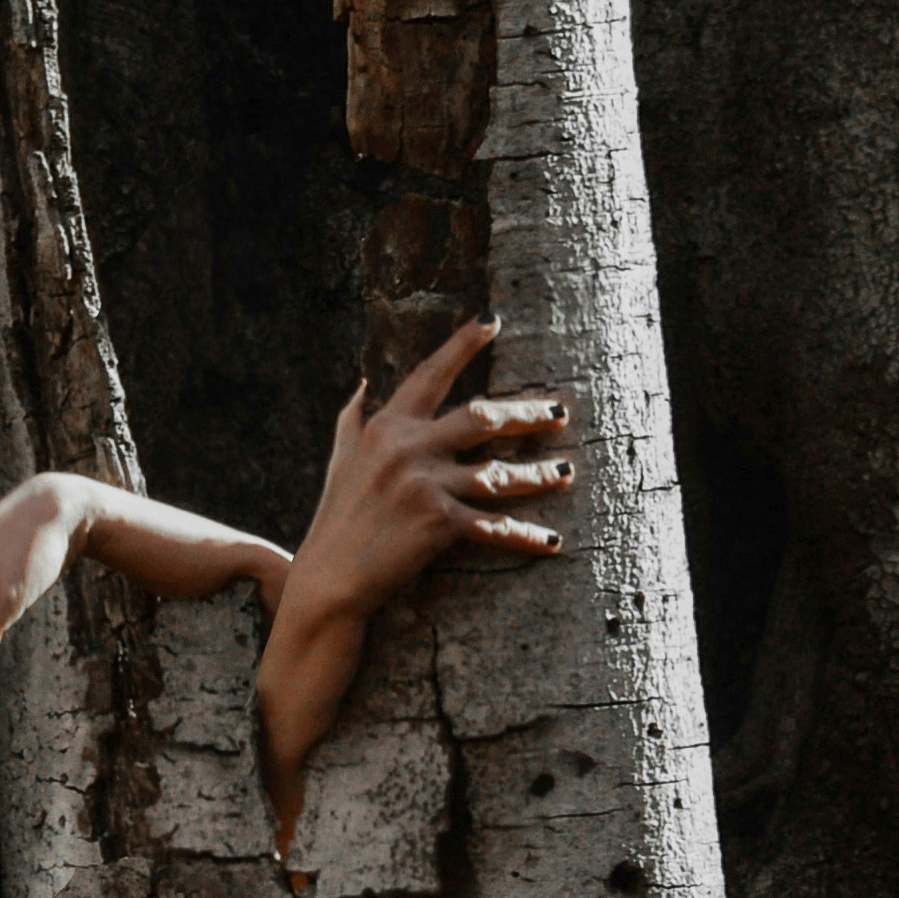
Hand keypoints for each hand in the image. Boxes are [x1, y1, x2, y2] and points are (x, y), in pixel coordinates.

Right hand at [290, 319, 572, 620]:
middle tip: (559, 414)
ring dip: (538, 475)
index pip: (431, 375)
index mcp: (388, 426)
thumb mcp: (340, 459)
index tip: (491, 322)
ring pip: (498, 474)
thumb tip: (363, 383)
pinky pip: (494, 527)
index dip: (461, 346)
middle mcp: (410, 448)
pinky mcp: (439, 523)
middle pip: (482, 419)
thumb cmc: (337, 517)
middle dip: (526, 415)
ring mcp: (426, 485)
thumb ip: (353, 418)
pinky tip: (552, 541)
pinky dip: (525, 536)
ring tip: (566, 474)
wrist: (332, 575)